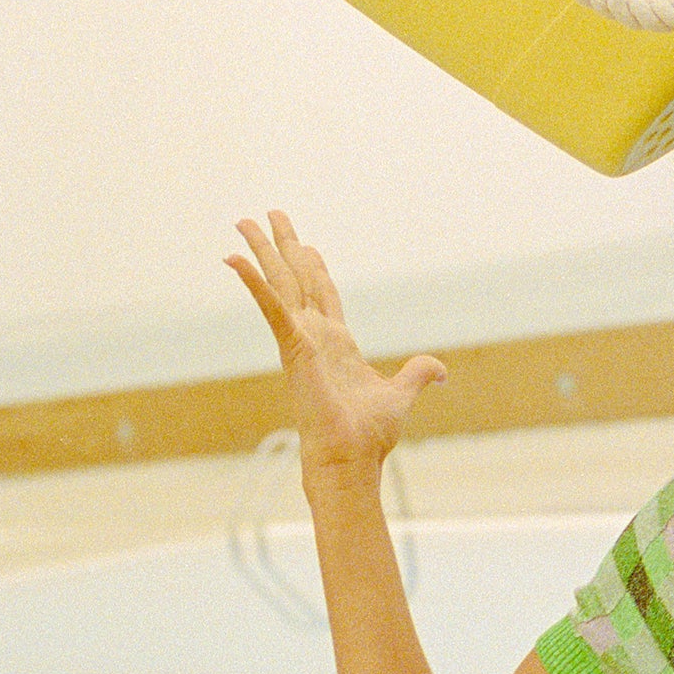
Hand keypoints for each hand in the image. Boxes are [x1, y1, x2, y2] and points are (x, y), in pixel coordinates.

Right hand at [226, 211, 445, 482]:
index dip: (315, 267)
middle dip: (283, 246)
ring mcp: (299, 340)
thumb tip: (439, 370)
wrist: (352, 458)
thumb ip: (418, 374)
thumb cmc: (369, 434)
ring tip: (244, 222)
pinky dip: (253, 283)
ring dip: (260, 252)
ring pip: (278, 284)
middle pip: (296, 279)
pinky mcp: (293, 347)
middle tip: (269, 215)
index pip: (323, 295)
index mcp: (336, 344)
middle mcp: (313, 336)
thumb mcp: (401, 394)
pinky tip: (234, 259)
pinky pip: (271, 308)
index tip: (306, 244)